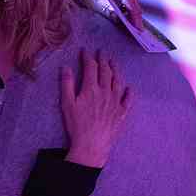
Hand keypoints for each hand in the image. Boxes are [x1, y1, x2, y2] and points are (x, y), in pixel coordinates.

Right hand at [61, 51, 131, 167]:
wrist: (91, 144)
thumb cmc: (77, 125)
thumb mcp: (67, 104)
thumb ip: (67, 84)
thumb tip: (66, 68)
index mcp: (91, 89)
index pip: (90, 68)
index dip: (88, 57)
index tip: (85, 51)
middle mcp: (105, 92)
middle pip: (106, 72)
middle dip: (103, 60)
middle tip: (102, 52)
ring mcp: (115, 102)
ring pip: (118, 81)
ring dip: (116, 70)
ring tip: (114, 63)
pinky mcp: (121, 113)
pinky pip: (128, 100)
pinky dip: (129, 92)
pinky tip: (129, 88)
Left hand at [79, 0, 142, 29]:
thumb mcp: (85, 0)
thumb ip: (102, 7)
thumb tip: (119, 18)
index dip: (134, 13)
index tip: (137, 27)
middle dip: (136, 15)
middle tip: (139, 32)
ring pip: (129, 1)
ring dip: (133, 15)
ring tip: (135, 31)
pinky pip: (123, 2)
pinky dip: (126, 13)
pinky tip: (127, 24)